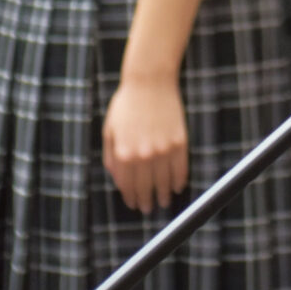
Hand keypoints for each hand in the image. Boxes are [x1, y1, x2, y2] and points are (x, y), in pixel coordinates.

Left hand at [104, 73, 189, 212]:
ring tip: (164, 200)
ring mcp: (163, 150)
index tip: (134, 203)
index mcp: (123, 153)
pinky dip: (179, 181)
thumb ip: (111, 157)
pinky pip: (180, 170)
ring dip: (164, 195)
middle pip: (146, 188)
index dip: (130, 197)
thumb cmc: (126, 104)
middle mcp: (142, 156)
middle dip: (146, 201)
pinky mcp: (179, 143)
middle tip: (149, 208)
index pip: (127, 185)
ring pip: (165, 182)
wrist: (150, 81)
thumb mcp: (109, 130)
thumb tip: (118, 179)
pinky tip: (177, 186)